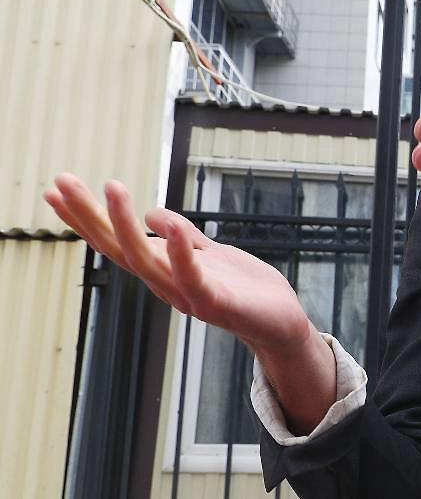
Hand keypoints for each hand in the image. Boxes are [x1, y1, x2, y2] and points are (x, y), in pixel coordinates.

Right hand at [43, 174, 312, 356]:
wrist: (282, 322)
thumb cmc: (246, 290)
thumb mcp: (212, 253)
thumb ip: (184, 236)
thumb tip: (153, 213)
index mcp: (164, 270)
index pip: (116, 240)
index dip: (86, 216)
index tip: (55, 188)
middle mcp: (166, 284)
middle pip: (118, 247)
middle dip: (89, 215)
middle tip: (60, 181)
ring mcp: (188, 295)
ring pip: (146, 260)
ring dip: (125, 224)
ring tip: (111, 187)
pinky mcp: (216, 303)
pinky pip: (191, 275)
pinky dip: (180, 250)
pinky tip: (169, 224)